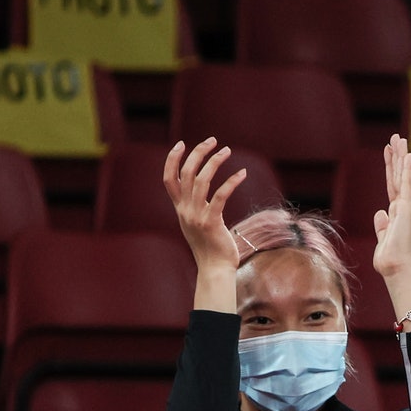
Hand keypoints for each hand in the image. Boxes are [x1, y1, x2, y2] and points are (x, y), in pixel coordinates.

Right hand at [162, 139, 245, 272]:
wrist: (214, 269)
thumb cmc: (211, 248)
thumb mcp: (197, 224)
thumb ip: (196, 208)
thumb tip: (202, 194)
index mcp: (180, 209)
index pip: (169, 179)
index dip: (172, 160)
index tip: (181, 144)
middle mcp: (185, 210)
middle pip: (185, 173)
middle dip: (198, 153)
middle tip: (212, 140)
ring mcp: (197, 216)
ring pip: (201, 180)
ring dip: (214, 162)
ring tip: (227, 151)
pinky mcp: (212, 222)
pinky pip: (220, 195)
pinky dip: (231, 182)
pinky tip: (242, 173)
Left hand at [373, 133, 410, 281]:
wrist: (395, 267)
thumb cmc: (388, 258)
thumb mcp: (382, 238)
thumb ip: (382, 226)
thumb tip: (380, 213)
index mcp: (396, 213)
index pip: (392, 185)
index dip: (391, 167)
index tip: (389, 151)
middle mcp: (403, 207)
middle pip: (399, 176)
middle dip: (397, 156)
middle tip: (396, 137)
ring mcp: (406, 207)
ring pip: (402, 176)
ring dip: (401, 156)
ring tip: (399, 139)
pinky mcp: (406, 208)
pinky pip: (406, 184)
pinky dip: (407, 169)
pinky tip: (407, 155)